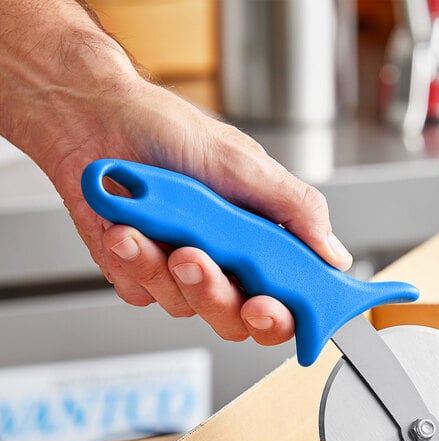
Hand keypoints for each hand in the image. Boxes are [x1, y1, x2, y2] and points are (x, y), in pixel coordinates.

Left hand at [0, 0, 352, 347]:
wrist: (100, 119)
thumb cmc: (173, 132)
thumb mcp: (248, 165)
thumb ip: (296, 211)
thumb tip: (335, 255)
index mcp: (261, 242)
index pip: (285, 299)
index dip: (279, 315)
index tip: (265, 306)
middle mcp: (225, 262)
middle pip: (236, 319)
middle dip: (217, 296)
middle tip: (198, 259)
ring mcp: (181, 270)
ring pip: (187, 307)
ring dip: (168, 272)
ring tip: (154, 230)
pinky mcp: (140, 272)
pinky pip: (142, 292)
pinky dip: (135, 262)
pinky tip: (127, 230)